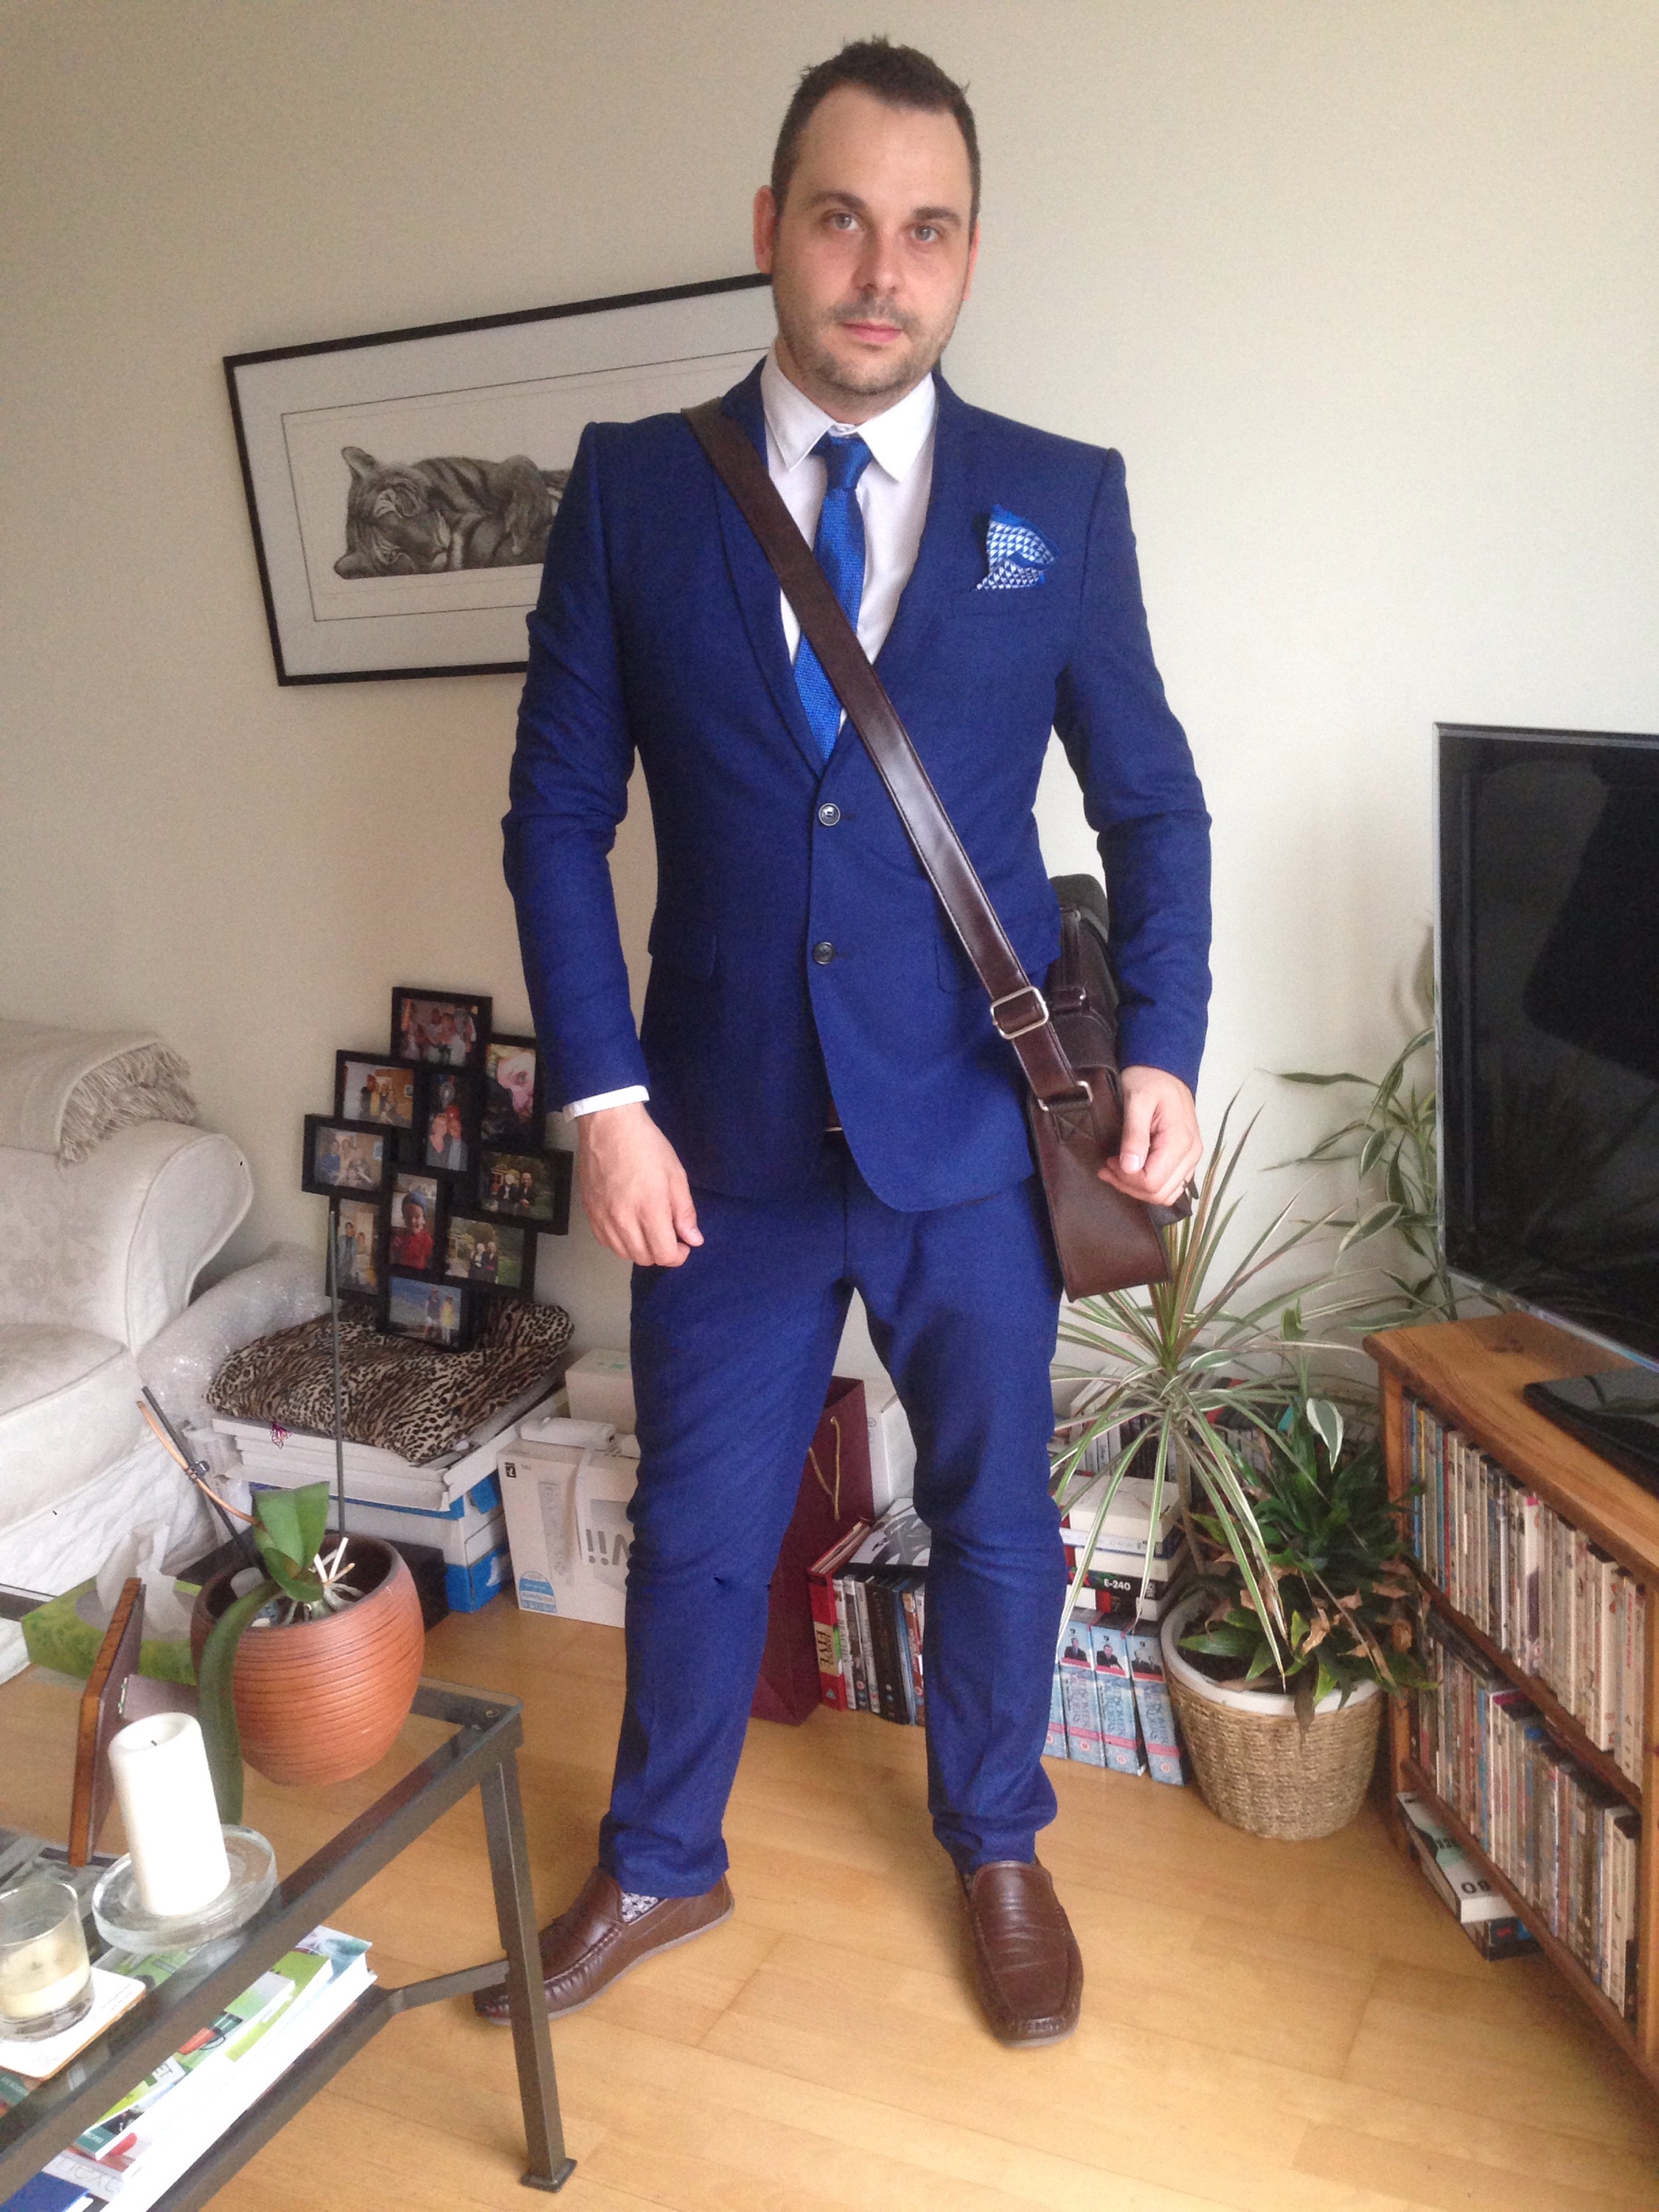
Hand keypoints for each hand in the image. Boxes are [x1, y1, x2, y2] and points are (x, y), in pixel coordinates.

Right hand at [576, 1102, 702, 1266]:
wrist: (609, 1126)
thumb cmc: (647, 1146)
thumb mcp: (676, 1176)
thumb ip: (685, 1212)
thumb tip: (694, 1240)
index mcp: (650, 1210)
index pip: (664, 1255)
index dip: (678, 1256)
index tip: (683, 1244)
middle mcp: (624, 1220)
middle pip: (644, 1258)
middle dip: (661, 1253)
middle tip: (668, 1235)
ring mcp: (603, 1218)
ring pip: (623, 1253)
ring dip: (640, 1249)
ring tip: (648, 1230)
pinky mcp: (589, 1212)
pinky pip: (606, 1241)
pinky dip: (620, 1241)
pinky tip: (628, 1226)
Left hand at [1098, 1066, 1201, 1207]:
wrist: (1164, 1069)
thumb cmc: (1149, 1080)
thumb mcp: (1136, 1101)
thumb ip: (1134, 1135)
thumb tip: (1130, 1167)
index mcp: (1180, 1141)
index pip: (1152, 1182)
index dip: (1126, 1180)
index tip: (1109, 1162)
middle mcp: (1191, 1154)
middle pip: (1160, 1194)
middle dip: (1129, 1186)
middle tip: (1108, 1167)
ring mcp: (1191, 1158)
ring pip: (1166, 1194)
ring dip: (1138, 1189)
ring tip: (1117, 1169)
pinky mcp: (1186, 1158)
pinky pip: (1171, 1185)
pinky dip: (1150, 1184)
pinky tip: (1132, 1170)